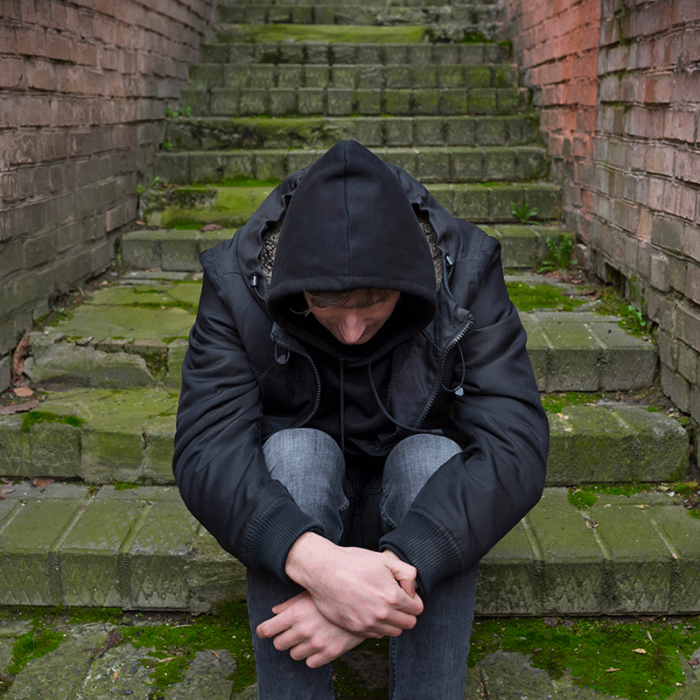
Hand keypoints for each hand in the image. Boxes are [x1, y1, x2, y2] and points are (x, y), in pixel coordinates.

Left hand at [256, 591, 363, 667]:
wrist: (363, 604)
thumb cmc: (334, 595)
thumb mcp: (310, 593)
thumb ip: (290, 604)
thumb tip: (274, 612)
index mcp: (296, 614)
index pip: (268, 629)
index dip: (263, 630)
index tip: (264, 630)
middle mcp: (303, 630)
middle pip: (278, 644)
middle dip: (281, 638)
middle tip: (289, 632)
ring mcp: (316, 644)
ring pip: (293, 655)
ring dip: (297, 647)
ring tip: (306, 637)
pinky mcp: (329, 653)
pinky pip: (310, 663)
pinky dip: (311, 655)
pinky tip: (317, 644)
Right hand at [285, 533, 423, 637]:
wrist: (324, 571)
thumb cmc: (353, 562)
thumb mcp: (385, 560)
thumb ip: (408, 574)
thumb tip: (412, 591)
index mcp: (392, 596)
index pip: (417, 609)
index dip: (413, 599)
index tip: (404, 592)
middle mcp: (382, 614)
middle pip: (409, 623)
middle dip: (406, 612)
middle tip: (396, 600)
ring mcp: (368, 624)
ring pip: (394, 632)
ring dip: (393, 621)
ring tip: (383, 605)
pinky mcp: (355, 629)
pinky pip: (376, 635)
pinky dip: (378, 626)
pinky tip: (370, 610)